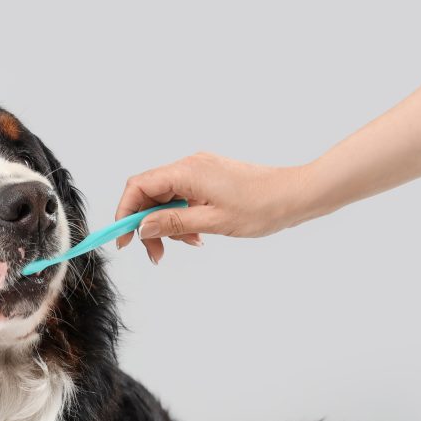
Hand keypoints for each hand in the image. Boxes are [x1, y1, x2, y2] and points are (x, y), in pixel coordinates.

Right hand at [116, 153, 309, 263]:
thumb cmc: (262, 206)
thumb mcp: (212, 221)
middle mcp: (189, 166)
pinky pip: (182, 198)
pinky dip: (181, 218)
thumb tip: (142, 227)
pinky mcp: (209, 179)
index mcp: (187, 172)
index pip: (138, 186)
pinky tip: (196, 237)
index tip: (123, 239)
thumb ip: (173, 223)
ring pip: (165, 199)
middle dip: (146, 224)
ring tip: (183, 246)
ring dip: (166, 225)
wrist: (297, 195)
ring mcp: (199, 171)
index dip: (124, 213)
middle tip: (154, 254)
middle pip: (149, 194)